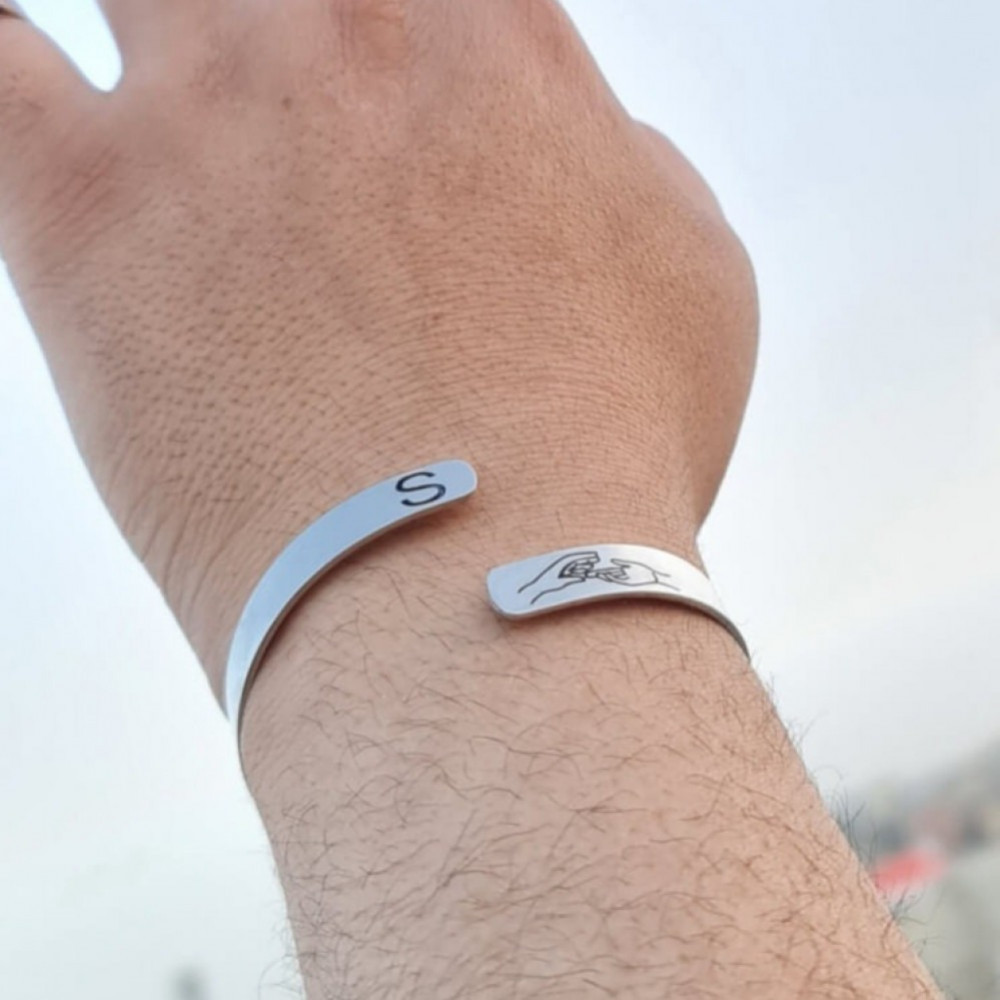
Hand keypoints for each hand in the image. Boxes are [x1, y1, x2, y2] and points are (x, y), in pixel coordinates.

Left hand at [0, 0, 757, 697]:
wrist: (483, 596)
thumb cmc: (600, 458)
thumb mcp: (695, 284)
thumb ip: (629, 169)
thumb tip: (583, 140)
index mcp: (493, 48)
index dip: (408, 32)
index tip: (394, 85)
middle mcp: (345, 45)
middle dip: (284, 37)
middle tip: (288, 106)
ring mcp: (203, 119)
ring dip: (157, 32)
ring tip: (180, 118)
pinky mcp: (82, 217)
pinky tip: (10, 69)